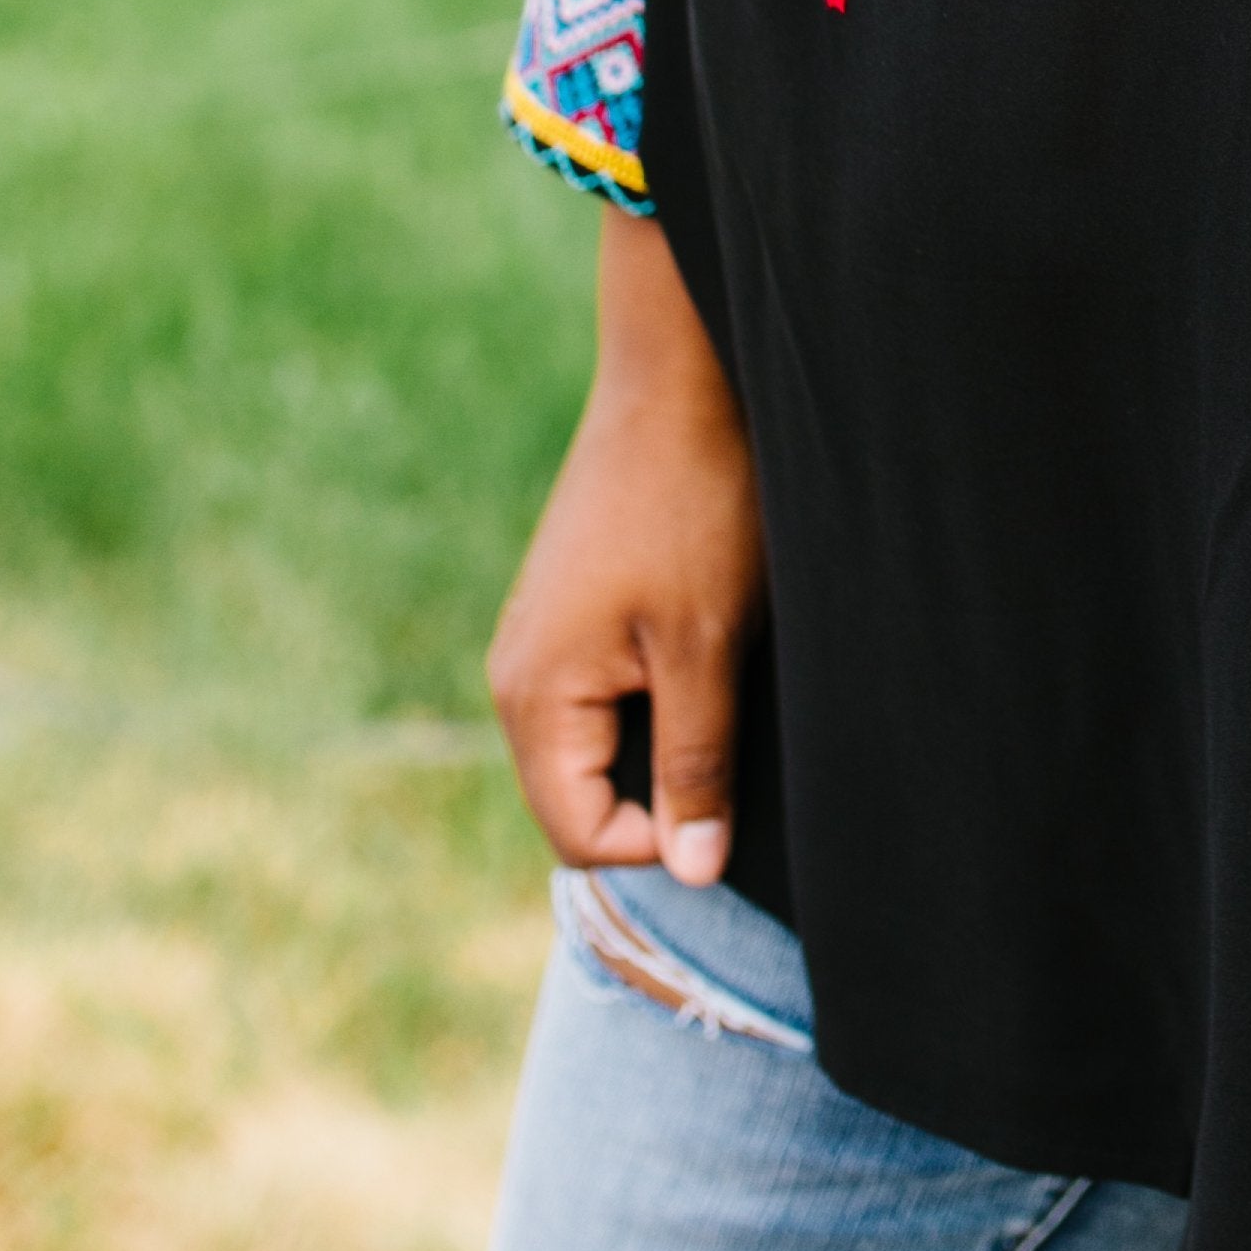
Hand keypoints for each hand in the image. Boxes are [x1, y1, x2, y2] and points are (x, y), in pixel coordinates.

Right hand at [487, 214, 764, 889]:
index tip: (728, 783)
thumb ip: (695, 765)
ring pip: (600, 746)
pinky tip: (708, 644)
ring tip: (721, 677)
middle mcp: (518, 676)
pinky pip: (606, 694)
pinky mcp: (572, 610)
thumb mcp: (706, 647)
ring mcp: (541, 639)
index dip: (662, 838)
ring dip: (666, 739)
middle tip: (732, 729)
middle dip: (661, 791)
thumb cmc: (695, 507)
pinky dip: (659, 694)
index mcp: (534, 698)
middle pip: (583, 797)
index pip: (581, 836)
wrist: (681, 379)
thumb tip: (693, 871)